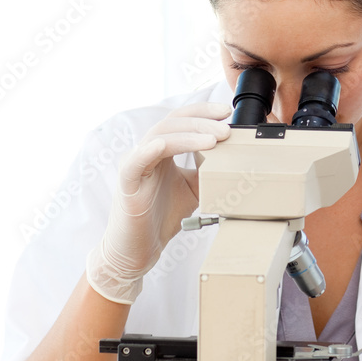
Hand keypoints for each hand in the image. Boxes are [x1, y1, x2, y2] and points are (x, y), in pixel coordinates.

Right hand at [86, 101, 231, 303]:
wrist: (138, 249)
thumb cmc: (162, 216)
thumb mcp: (194, 189)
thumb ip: (208, 171)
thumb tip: (235, 159)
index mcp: (162, 150)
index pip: (181, 120)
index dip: (202, 112)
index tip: (226, 111)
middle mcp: (147, 152)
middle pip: (173, 123)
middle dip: (202, 121)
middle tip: (226, 127)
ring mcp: (135, 165)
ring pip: (159, 137)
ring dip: (188, 135)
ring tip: (214, 139)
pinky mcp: (126, 183)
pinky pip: (136, 161)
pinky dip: (150, 150)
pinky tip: (167, 145)